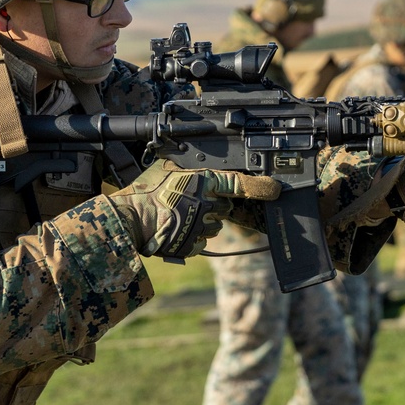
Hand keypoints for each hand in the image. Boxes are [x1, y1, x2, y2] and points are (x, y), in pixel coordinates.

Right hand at [108, 161, 279, 258]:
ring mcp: (200, 226)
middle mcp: (205, 203)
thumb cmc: (145, 191)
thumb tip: (193, 160)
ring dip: (204, 223)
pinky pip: (202, 242)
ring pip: (215, 226)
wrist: (129, 219)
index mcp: (201, 181)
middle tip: (191, 203)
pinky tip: (177, 230)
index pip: (237, 183)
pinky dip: (193, 239)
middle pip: (225, 207)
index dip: (258, 186)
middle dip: (214, 206)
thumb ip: (186, 167)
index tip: (274, 188)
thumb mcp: (166, 168)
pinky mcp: (193, 244)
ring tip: (180, 216)